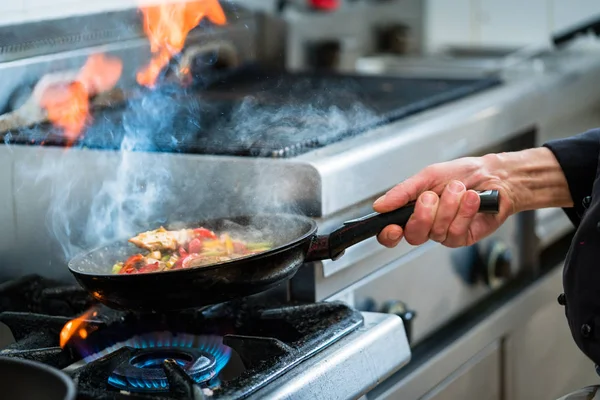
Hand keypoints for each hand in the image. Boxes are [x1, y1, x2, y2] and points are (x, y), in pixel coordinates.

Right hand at [373, 154, 517, 247]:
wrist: (493, 176)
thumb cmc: (462, 174)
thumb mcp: (427, 176)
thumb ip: (402, 192)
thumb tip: (380, 205)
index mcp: (412, 211)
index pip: (391, 232)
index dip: (389, 235)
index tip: (393, 227)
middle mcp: (426, 225)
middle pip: (413, 235)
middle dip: (423, 214)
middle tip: (432, 195)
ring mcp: (443, 233)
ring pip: (436, 231)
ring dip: (449, 206)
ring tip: (459, 190)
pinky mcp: (462, 238)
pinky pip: (455, 232)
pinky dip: (464, 212)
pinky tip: (472, 199)